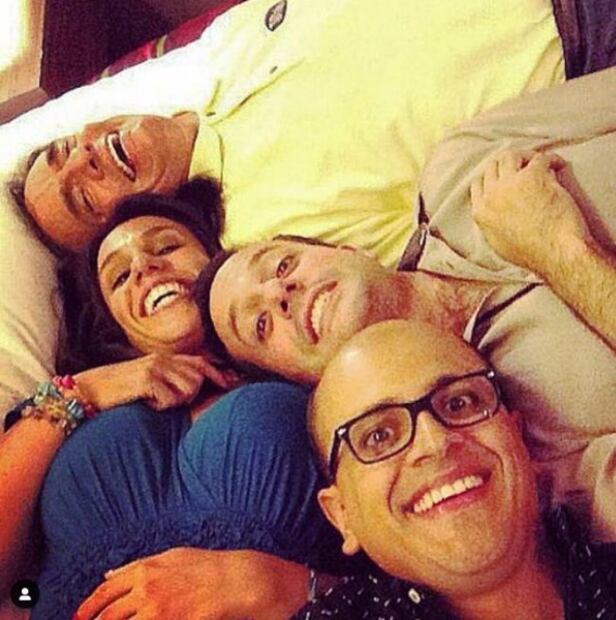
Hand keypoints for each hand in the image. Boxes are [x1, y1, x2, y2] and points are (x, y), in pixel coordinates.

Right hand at [75, 353, 235, 411]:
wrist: (86, 391)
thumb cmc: (117, 390)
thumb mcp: (146, 380)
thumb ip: (168, 378)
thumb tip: (195, 387)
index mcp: (164, 358)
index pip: (200, 362)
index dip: (218, 373)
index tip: (231, 384)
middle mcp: (162, 359)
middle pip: (198, 378)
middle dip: (191, 394)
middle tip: (168, 401)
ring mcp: (155, 367)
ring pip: (189, 388)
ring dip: (176, 401)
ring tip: (154, 401)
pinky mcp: (147, 379)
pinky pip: (170, 399)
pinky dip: (161, 406)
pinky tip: (145, 403)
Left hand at [75, 548, 308, 619]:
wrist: (241, 578)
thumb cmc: (207, 566)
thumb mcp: (172, 557)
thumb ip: (138, 566)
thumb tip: (107, 574)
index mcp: (146, 570)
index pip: (104, 592)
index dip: (86, 609)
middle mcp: (148, 589)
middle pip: (108, 617)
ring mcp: (160, 610)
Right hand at [470, 149, 590, 273]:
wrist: (554, 254)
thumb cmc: (532, 254)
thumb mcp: (498, 244)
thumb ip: (491, 225)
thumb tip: (494, 216)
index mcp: (481, 212)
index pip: (478, 184)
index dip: (493, 179)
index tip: (506, 179)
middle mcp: (491, 195)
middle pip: (493, 166)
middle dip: (509, 164)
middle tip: (525, 168)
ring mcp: (510, 184)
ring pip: (510, 156)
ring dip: (525, 157)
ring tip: (540, 165)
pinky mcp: (533, 177)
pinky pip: (541, 157)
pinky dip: (551, 159)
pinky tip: (559, 166)